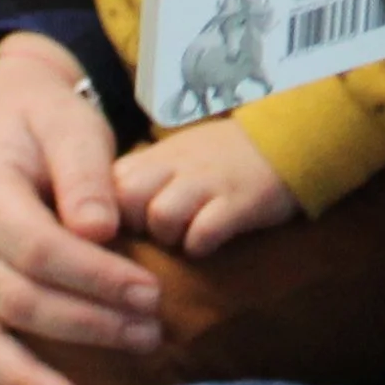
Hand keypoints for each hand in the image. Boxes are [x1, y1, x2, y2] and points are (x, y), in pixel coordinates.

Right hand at [0, 35, 159, 384]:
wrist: (4, 116)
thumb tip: (98, 229)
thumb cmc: (46, 120)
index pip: (41, 252)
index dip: (95, 278)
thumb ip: (83, 172)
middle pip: (22, 301)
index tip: (151, 293)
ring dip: (30, 378)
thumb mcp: (69, 124)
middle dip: (87, 325)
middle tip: (151, 333)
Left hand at [113, 121, 297, 255]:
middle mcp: (175, 166)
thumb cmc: (218, 159)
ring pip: (161, 216)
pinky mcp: (238, 202)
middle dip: (135, 224)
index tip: (125, 226)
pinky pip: (204, 232)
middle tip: (154, 235)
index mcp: (153, 157)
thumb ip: (137, 179)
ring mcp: (207, 182)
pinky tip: (210, 243)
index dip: (110, 212)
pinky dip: (201, 245)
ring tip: (185, 238)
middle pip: (127, 199)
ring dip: (169, 237)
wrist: (283, 139)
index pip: (106, 185)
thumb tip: (101, 215)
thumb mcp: (171, 159)